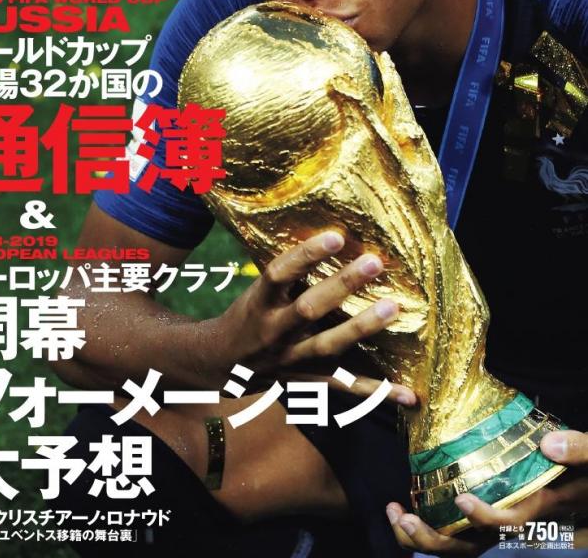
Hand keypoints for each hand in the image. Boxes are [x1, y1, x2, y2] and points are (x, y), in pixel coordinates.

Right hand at [212, 230, 416, 405]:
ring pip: (328, 347)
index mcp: (260, 302)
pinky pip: (346, 388)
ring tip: (393, 308)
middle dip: (341, 286)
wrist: (222, 363)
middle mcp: (273, 332)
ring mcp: (291, 361)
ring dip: (361, 328)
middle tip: (374, 262)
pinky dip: (379, 392)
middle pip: (308, 310)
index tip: (336, 235)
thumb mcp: (259, 290)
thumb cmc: (250, 313)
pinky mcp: (308, 382)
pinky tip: (409, 395)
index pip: (279, 273)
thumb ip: (291, 273)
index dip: (305, 255)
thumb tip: (336, 237)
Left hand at [386, 430, 587, 554]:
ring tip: (395, 514)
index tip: (463, 500)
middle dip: (437, 540)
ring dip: (426, 537)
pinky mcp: (492, 513)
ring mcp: (503, 523)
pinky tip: (406, 506)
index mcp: (543, 507)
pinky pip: (461, 533)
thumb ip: (580, 450)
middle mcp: (520, 523)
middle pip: (476, 546)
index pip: (513, 523)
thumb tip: (549, 445)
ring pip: (463, 545)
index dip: (488, 518)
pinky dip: (432, 526)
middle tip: (404, 518)